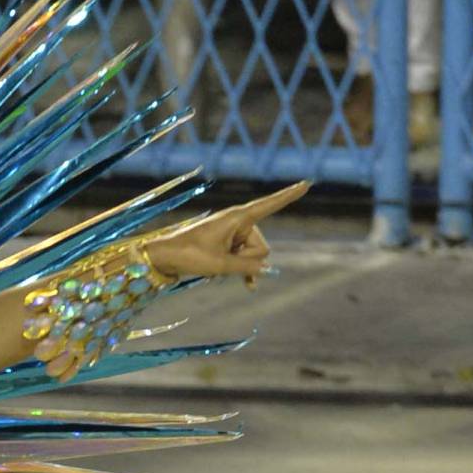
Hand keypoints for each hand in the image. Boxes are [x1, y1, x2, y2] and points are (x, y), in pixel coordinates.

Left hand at [145, 180, 309, 289]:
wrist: (165, 256)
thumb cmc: (190, 255)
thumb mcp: (220, 264)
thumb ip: (245, 268)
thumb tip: (263, 270)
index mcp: (238, 217)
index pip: (270, 205)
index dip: (289, 196)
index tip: (307, 183)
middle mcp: (239, 223)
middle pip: (261, 248)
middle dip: (247, 260)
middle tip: (221, 261)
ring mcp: (234, 235)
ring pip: (253, 257)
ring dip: (239, 266)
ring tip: (216, 267)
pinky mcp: (229, 245)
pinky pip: (246, 260)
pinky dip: (246, 272)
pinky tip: (249, 288)